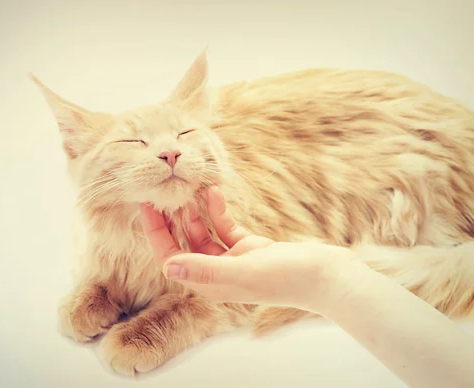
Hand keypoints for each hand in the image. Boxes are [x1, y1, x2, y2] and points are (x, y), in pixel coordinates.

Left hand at [140, 186, 354, 311]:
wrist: (327, 276)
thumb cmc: (287, 277)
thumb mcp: (243, 271)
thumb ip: (205, 269)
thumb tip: (168, 267)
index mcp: (210, 284)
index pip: (171, 259)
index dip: (155, 234)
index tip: (146, 206)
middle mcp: (218, 274)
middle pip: (184, 245)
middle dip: (171, 221)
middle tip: (159, 193)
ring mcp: (234, 261)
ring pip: (204, 235)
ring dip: (195, 214)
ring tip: (186, 189)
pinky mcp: (251, 248)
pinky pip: (226, 227)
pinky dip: (219, 211)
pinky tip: (214, 193)